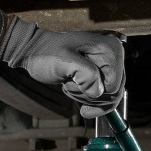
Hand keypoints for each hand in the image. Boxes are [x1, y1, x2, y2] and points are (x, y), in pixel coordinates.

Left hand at [0, 19, 124, 117]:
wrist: (36, 51)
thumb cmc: (47, 54)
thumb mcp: (64, 61)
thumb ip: (85, 75)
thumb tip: (98, 92)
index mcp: (110, 49)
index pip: (113, 86)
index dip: (94, 92)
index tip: (73, 82)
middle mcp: (114, 56)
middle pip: (113, 94)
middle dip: (89, 96)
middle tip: (69, 82)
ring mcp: (109, 66)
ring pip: (107, 98)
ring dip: (85, 97)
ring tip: (69, 82)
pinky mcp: (102, 73)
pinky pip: (104, 98)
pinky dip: (89, 100)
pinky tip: (76, 96)